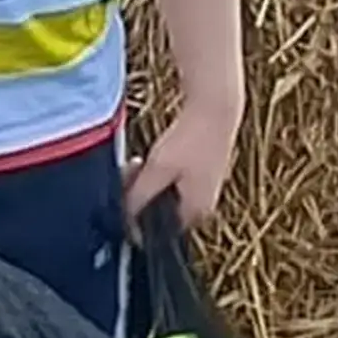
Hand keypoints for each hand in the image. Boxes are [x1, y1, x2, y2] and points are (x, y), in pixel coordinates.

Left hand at [127, 86, 240, 226]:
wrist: (216, 107)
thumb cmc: (190, 139)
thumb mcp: (157, 170)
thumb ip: (138, 198)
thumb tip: (122, 218)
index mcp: (195, 213)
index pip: (157, 230)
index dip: (134, 217)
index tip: (121, 198)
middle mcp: (201, 207)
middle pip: (159, 211)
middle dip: (137, 195)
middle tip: (127, 173)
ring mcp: (202, 191)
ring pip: (163, 195)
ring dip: (145, 182)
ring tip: (137, 162)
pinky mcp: (201, 175)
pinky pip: (172, 182)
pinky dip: (158, 174)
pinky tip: (149, 159)